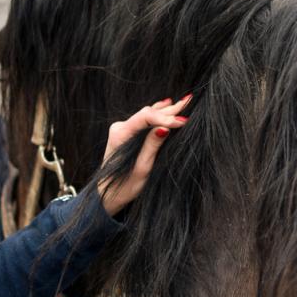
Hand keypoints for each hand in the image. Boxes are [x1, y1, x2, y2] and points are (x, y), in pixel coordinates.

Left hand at [97, 96, 190, 215]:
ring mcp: (123, 129)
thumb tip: (166, 127)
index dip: (166, 118)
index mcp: (120, 135)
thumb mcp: (142, 169)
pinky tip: (167, 104)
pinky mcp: (127, 133)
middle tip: (189, 102)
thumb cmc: (124, 186)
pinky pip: (145, 119)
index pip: (146, 118)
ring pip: (148, 115)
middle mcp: (120, 128)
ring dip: (167, 110)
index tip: (183, 121)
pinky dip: (159, 113)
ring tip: (185, 101)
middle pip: (148, 113)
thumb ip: (152, 146)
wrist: (107, 194)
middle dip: (170, 110)